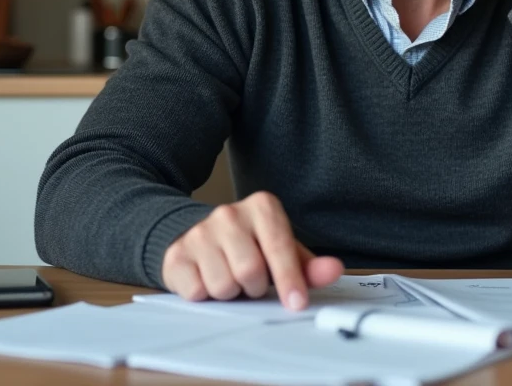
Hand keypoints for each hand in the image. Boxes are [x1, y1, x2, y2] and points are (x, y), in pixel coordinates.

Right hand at [161, 191, 343, 310]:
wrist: (197, 237)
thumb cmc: (250, 248)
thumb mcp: (282, 252)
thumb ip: (309, 265)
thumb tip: (334, 270)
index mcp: (263, 207)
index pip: (280, 248)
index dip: (290, 280)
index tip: (296, 304)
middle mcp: (229, 213)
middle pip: (250, 272)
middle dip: (254, 287)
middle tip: (251, 281)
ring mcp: (199, 232)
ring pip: (223, 286)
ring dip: (230, 293)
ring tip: (229, 278)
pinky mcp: (177, 254)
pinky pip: (197, 292)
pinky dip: (206, 296)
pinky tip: (207, 279)